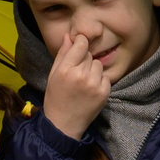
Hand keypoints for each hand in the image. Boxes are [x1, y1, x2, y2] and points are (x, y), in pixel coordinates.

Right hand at [42, 26, 114, 140]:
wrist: (63, 124)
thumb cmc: (55, 97)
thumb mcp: (53, 74)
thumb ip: (62, 54)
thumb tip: (68, 35)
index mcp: (66, 69)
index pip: (81, 44)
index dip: (81, 43)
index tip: (79, 47)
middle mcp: (81, 75)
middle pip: (89, 55)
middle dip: (84, 60)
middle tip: (76, 73)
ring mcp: (94, 84)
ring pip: (98, 64)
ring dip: (92, 70)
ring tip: (84, 82)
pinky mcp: (104, 92)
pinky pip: (105, 77)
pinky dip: (99, 81)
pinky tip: (90, 90)